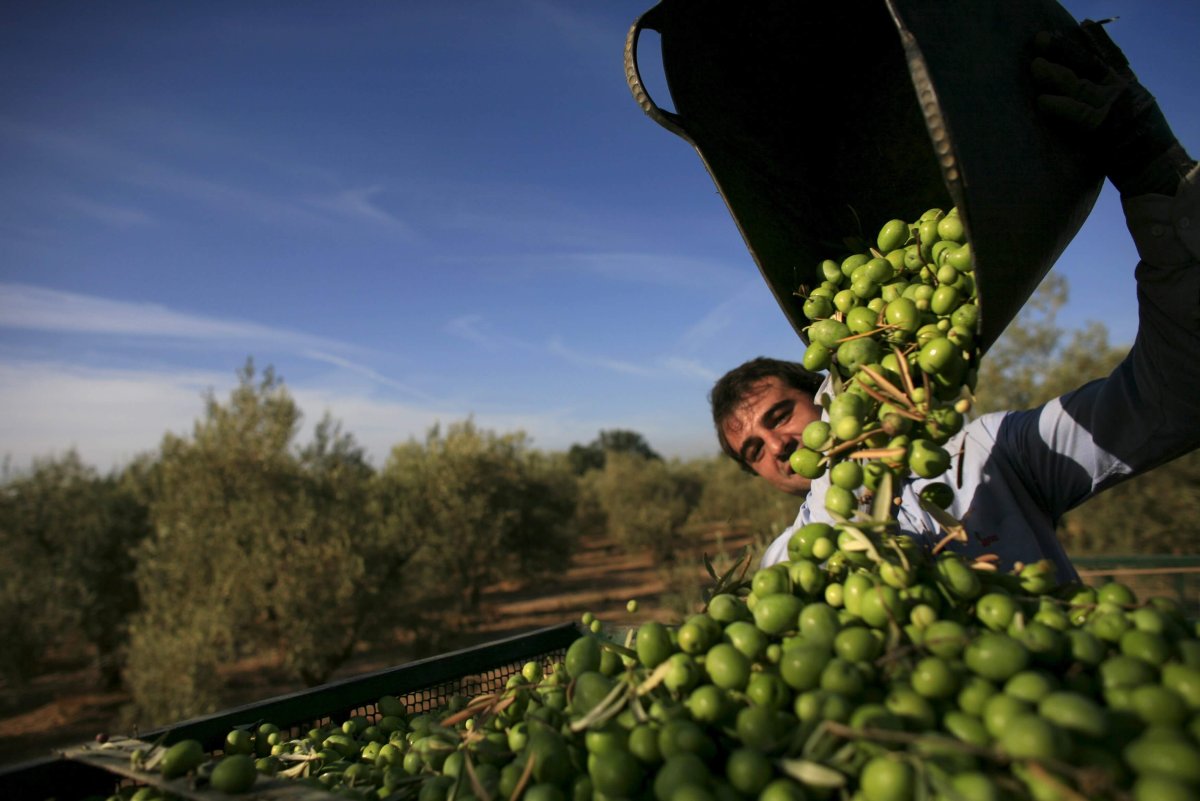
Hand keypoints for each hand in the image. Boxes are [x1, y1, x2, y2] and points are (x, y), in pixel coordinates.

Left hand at [1031, 21, 1192, 196]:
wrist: (1154, 169)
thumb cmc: (1136, 148)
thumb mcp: (1130, 113)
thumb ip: (1110, 96)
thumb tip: (1080, 89)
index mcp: (1127, 86)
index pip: (1108, 56)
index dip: (1093, 39)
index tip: (1079, 25)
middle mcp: (1121, 90)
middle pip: (1088, 63)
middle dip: (1064, 49)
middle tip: (1041, 39)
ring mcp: (1113, 106)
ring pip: (1079, 84)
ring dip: (1055, 74)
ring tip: (1035, 66)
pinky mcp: (1104, 127)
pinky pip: (1077, 113)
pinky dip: (1059, 106)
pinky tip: (1042, 101)